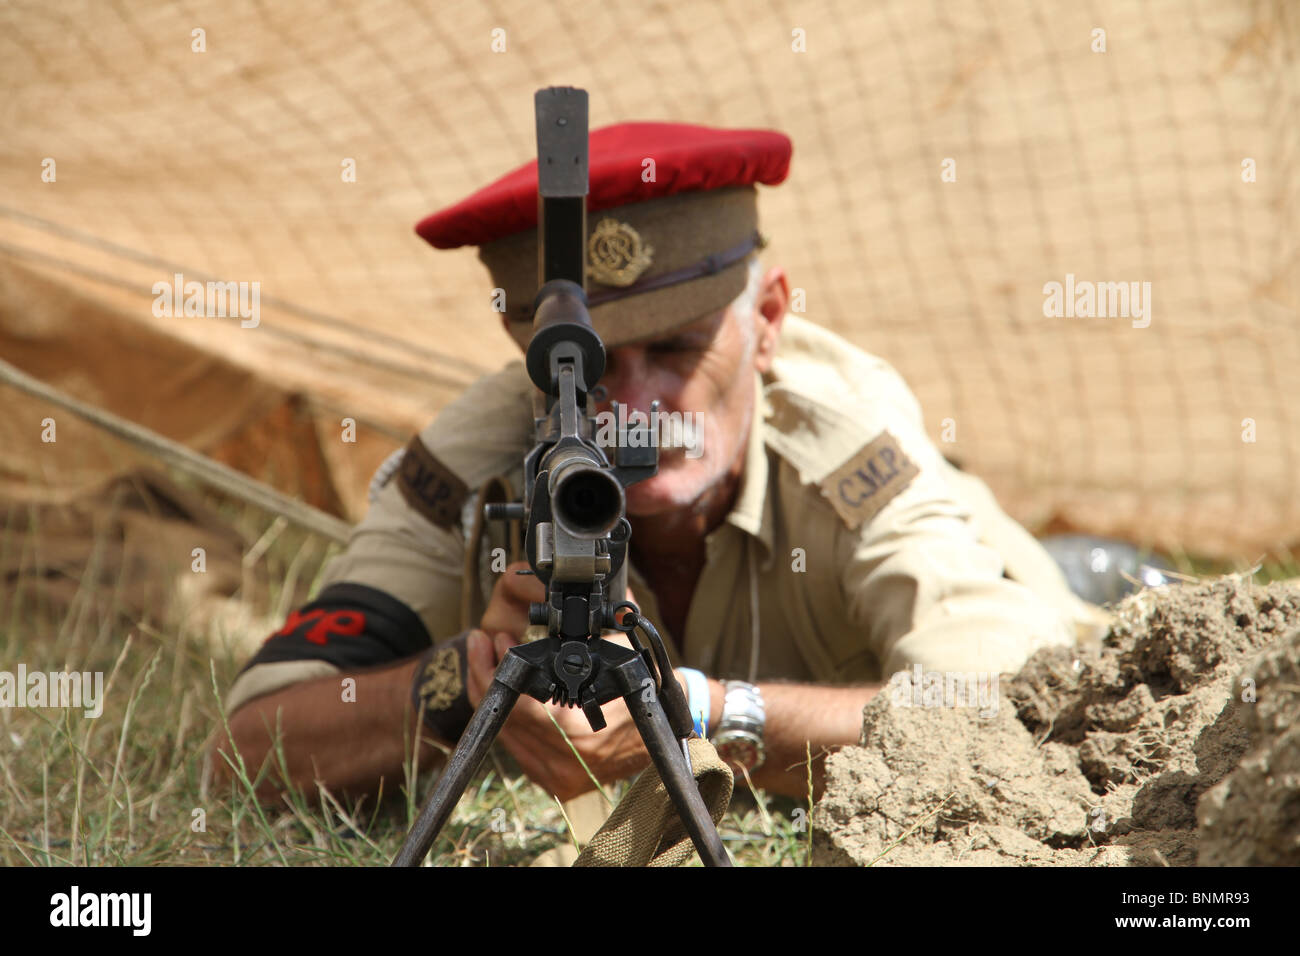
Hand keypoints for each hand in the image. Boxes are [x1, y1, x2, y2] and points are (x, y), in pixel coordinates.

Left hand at [465, 564, 650, 798]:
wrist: (667, 726)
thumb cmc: (644, 680)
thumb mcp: (618, 646)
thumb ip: (587, 621)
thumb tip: (551, 587)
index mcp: (580, 731)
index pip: (519, 705)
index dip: (497, 671)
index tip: (492, 639)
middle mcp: (566, 759)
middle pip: (505, 717)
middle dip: (488, 675)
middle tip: (482, 643)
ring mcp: (557, 773)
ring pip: (506, 732)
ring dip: (493, 694)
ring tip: (489, 658)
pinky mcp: (552, 778)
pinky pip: (517, 746)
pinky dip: (508, 716)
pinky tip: (506, 689)